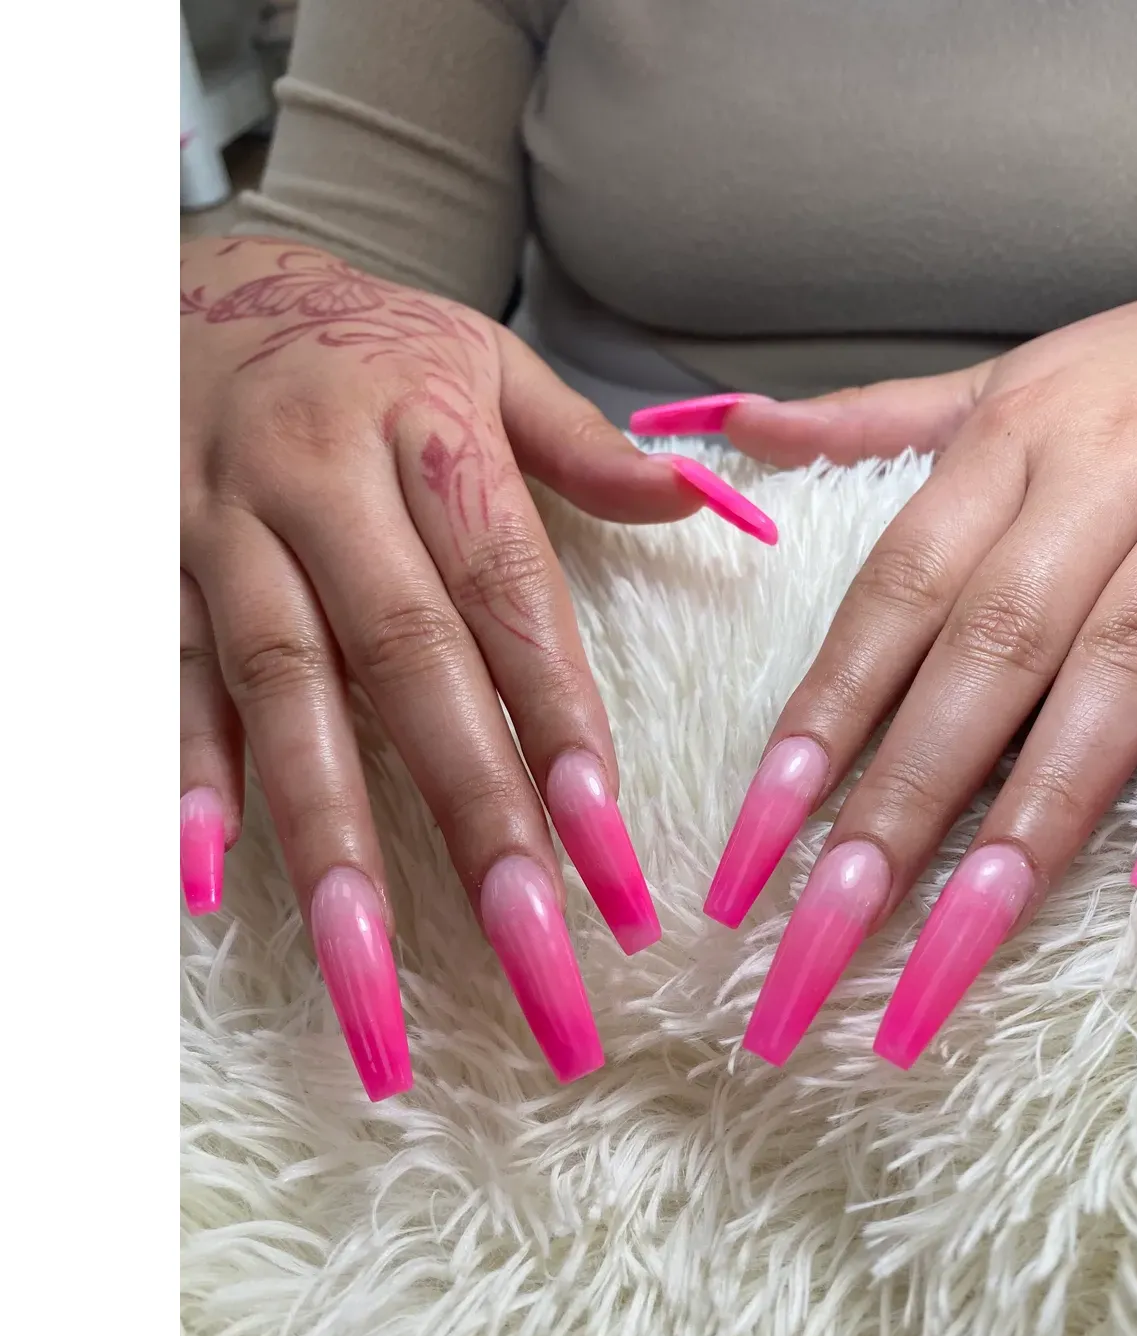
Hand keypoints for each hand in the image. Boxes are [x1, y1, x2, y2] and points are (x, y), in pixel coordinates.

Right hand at [180, 238, 774, 1097]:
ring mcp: (222, 532)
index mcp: (427, 434)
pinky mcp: (147, 570)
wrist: (184, 285)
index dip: (564, 724)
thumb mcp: (484, 359)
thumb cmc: (363, 343)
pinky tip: (208, 883)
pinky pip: (167, 682)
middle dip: (476, 815)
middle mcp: (322, 486)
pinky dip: (187, 781)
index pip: (511, 597)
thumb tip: (711, 497)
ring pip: (284, 695)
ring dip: (331, 837)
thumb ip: (587, 446)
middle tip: (535, 950)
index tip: (617, 854)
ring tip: (371, 969)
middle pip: (410, 665)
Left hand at [634, 248, 1136, 1066]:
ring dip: (1038, 811)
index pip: (894, 595)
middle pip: (989, 653)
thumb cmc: (1135, 370)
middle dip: (903, 803)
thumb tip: (729, 425)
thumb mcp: (996, 382)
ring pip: (1117, 672)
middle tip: (827, 932)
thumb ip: (865, 420)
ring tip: (959, 936)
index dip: (821, 721)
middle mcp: (1102, 478)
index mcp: (1009, 442)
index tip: (754, 846)